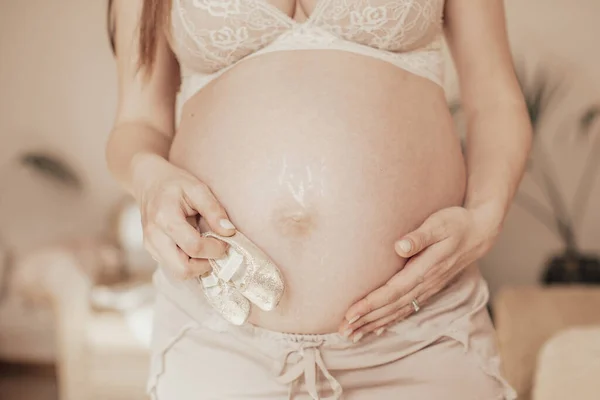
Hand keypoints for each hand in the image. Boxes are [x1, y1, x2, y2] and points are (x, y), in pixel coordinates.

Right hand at [131, 153, 235, 278]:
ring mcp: (150, 246)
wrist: (148, 182)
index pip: (194, 247)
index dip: (215, 249)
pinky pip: (174, 268)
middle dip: (205, 265)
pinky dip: (189, 263)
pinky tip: (196, 248)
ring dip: (197, 266)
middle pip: (182, 270)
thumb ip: (214, 210)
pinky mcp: (152, 251)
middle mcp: (154, 236)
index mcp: (165, 218)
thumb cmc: (175, 183)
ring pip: (178, 273)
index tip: (226, 240)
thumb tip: (229, 232)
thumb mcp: (197, 188)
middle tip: (216, 250)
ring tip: (206, 248)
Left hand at [338, 206, 501, 341]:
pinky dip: (391, 321)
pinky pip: (407, 309)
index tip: (351, 313)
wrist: (479, 233)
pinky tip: (376, 330)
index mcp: (424, 269)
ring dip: (375, 324)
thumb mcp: (439, 224)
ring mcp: (428, 288)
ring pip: (398, 311)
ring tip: (353, 335)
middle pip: (392, 306)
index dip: (371, 304)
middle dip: (366, 320)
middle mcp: (425, 283)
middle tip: (343, 330)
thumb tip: (399, 246)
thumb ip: (419, 236)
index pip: (392, 291)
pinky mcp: (428, 288)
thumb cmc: (456, 223)